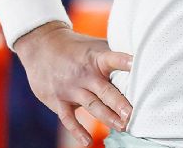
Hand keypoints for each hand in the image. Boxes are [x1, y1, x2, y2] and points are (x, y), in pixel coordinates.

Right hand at [15, 22, 133, 145]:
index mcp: (96, 58)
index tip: (135, 63)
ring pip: (91, 105)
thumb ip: (114, 54)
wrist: (41, 45)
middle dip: (119, 103)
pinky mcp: (59, 100)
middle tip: (132, 114)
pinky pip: (68, 118)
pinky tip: (87, 142)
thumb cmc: (75, 47)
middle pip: (105, 90)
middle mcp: (85, 74)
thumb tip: (141, 59)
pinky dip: (77, 130)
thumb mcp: (94, 44)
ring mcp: (71, 88)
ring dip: (107, 117)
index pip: (112, 58)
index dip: (124, 61)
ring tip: (122, 126)